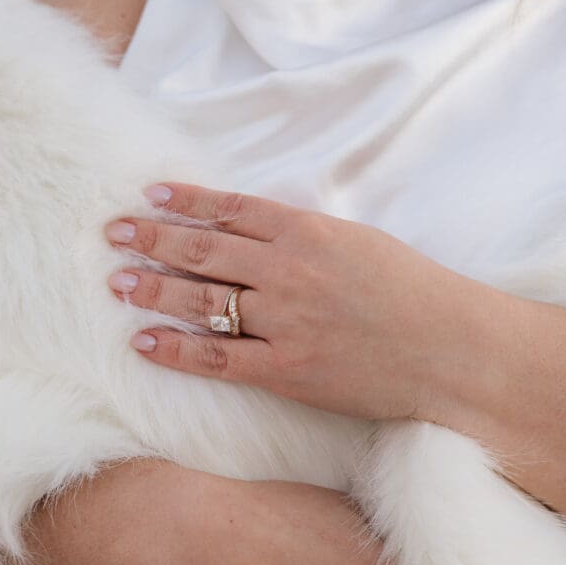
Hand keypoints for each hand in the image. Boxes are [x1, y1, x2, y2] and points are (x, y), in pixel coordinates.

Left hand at [104, 182, 494, 420]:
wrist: (451, 350)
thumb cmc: (415, 293)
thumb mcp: (361, 243)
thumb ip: (307, 236)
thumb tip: (257, 232)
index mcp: (309, 231)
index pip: (230, 209)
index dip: (185, 201)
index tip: (149, 195)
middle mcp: (288, 270)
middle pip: (202, 250)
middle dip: (152, 239)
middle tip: (113, 234)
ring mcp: (285, 321)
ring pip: (201, 301)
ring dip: (152, 290)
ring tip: (117, 283)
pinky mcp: (288, 370)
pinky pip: (217, 359)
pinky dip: (176, 350)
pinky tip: (144, 342)